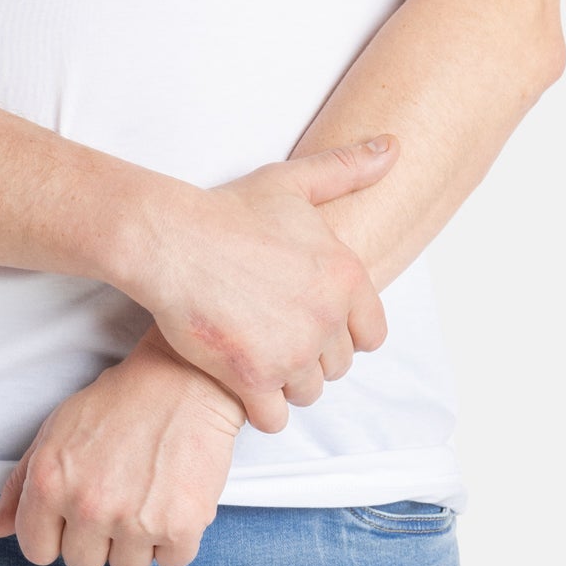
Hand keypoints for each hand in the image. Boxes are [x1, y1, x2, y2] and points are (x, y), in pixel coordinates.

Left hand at [0, 325, 247, 565]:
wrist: (183, 380)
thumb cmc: (118, 403)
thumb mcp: (54, 434)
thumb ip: (19, 486)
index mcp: (50, 484)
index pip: (37, 551)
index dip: (57, 534)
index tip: (75, 516)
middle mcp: (88, 506)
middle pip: (82, 563)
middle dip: (98, 537)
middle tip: (118, 496)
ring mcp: (134, 520)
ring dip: (138, 541)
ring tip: (147, 496)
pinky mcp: (180, 526)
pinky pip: (171, 562)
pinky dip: (176, 540)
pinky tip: (173, 501)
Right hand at [121, 140, 396, 432]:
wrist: (172, 242)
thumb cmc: (228, 212)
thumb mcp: (294, 183)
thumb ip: (347, 170)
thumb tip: (393, 147)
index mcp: (345, 277)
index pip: (371, 333)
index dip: (344, 332)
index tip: (313, 323)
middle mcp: (327, 319)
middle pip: (338, 365)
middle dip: (312, 357)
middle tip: (276, 338)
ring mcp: (292, 353)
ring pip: (309, 392)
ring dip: (288, 383)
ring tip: (258, 358)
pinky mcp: (254, 379)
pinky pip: (275, 417)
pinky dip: (263, 409)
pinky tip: (243, 386)